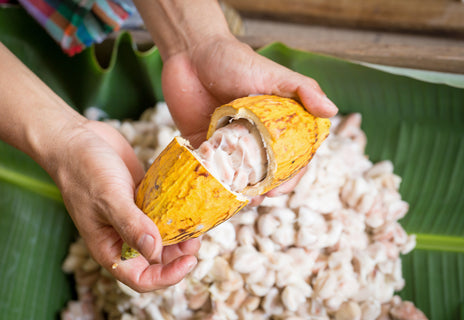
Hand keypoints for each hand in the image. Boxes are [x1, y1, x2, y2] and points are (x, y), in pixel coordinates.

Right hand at [52, 120, 199, 291]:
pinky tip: (190, 205)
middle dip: (179, 255)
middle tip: (196, 238)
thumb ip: (131, 225)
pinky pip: (163, 214)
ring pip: (162, 237)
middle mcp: (123, 237)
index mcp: (109, 248)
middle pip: (157, 260)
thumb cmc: (84, 170)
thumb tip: (155, 252)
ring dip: (180, 235)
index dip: (167, 276)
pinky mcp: (142, 200)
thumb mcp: (108, 199)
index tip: (189, 261)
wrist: (78, 139)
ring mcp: (134, 218)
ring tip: (197, 223)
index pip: (141, 278)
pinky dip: (177, 214)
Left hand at [161, 35, 337, 200]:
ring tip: (239, 198)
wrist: (190, 52)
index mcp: (273, 123)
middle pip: (263, 171)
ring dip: (239, 189)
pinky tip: (216, 190)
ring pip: (237, 173)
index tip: (282, 189)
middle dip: (264, 189)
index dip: (290, 176)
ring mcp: (227, 142)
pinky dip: (214, 180)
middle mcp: (252, 136)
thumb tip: (333, 111)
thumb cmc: (234, 59)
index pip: (289, 156)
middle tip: (259, 198)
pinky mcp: (202, 143)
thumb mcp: (272, 73)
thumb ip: (303, 89)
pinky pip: (209, 167)